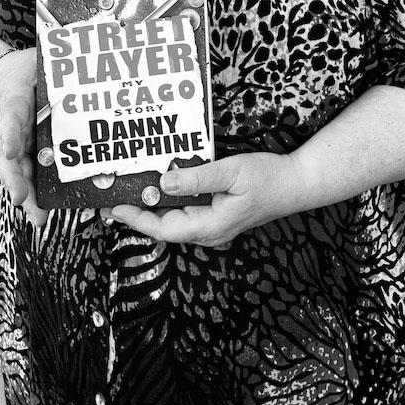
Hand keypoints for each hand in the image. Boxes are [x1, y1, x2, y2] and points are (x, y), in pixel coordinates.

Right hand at [0, 46, 47, 227]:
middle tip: (22, 200)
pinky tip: (50, 209)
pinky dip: (43, 192)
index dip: (11, 135)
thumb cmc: (24, 74)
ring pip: (23, 172)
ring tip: (37, 218)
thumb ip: (50, 66)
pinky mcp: (36, 151)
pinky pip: (39, 173)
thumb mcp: (31, 66)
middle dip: (18, 181)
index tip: (11, 151)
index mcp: (14, 106)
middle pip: (12, 159)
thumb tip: (72, 71)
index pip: (10, 120)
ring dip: (30, 196)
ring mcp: (24, 143)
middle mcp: (16, 130)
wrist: (13, 78)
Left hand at [103, 151, 303, 247]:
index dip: (134, 218)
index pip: (162, 228)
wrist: (296, 185)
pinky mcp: (215, 214)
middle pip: (162, 226)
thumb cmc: (268, 178)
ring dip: (149, 206)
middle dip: (134, 212)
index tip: (112, 206)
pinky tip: (157, 185)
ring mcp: (212, 224)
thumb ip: (197, 178)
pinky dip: (167, 200)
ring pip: (172, 218)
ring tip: (125, 189)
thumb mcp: (231, 172)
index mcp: (210, 226)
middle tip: (108, 196)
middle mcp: (207, 231)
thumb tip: (163, 181)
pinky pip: (184, 210)